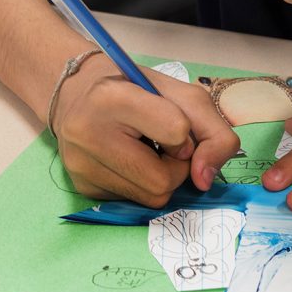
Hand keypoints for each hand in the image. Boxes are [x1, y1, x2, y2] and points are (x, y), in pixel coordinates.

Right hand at [51, 55, 240, 206]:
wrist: (79, 92)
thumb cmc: (137, 89)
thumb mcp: (183, 95)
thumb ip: (213, 132)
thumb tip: (205, 180)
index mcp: (114, 97)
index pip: (176, 131)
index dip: (185, 133)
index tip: (172, 124)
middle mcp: (88, 133)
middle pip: (164, 181)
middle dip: (176, 166)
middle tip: (162, 144)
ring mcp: (81, 164)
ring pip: (152, 198)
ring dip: (162, 177)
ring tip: (145, 150)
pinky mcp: (82, 186)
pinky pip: (134, 202)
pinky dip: (141, 184)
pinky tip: (127, 160)